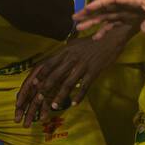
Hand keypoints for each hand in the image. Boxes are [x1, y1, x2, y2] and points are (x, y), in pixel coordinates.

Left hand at [14, 26, 128, 124]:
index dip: (41, 75)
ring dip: (60, 96)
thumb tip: (52, 62)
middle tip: (39, 100)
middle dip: (46, 89)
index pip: (49, 64)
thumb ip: (64, 53)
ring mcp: (83, 65)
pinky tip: (74, 104)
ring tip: (54, 105)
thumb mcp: (74, 44)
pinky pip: (84, 86)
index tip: (33, 84)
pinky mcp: (94, 71)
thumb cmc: (92, 42)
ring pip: (68, 83)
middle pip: (56, 75)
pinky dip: (79, 96)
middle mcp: (72, 58)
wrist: (110, 39)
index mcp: (66, 51)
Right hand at [74, 0, 144, 35]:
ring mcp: (130, 12)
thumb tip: (142, 30)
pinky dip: (106, 30)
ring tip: (80, 29)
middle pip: (106, 8)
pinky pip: (116, 24)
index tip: (86, 9)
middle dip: (90, 13)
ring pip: (108, 16)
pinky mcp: (133, 19)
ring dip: (95, 22)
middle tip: (75, 19)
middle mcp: (129, 4)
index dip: (98, 3)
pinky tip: (97, 37)